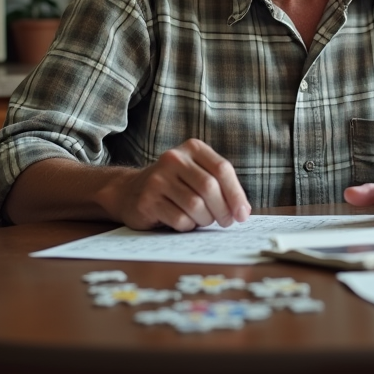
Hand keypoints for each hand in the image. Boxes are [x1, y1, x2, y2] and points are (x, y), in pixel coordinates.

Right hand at [109, 138, 250, 231]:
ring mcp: (158, 179)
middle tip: (226, 222)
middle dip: (223, 210)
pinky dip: (188, 226)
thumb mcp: (196, 174)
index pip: (222, 169)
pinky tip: (184, 221)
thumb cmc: (174, 185)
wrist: (130, 191)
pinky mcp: (147, 200)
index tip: (243, 214)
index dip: (236, 194)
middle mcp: (174, 158)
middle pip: (210, 187)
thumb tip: (242, 211)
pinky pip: (180, 219)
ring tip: (203, 220)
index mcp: (192, 148)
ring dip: (205, 220)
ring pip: (196, 206)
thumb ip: (220, 185)